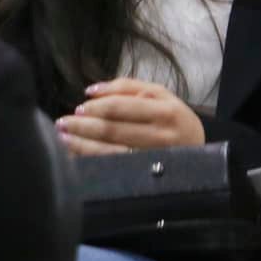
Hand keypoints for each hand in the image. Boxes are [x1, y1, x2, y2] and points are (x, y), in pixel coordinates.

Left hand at [58, 78, 207, 155]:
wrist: (198, 145)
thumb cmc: (171, 116)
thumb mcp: (158, 93)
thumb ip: (124, 86)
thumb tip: (91, 90)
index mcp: (165, 111)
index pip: (122, 107)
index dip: (96, 108)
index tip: (78, 108)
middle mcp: (162, 136)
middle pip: (114, 130)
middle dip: (83, 126)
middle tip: (62, 123)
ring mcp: (155, 158)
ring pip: (112, 152)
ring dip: (83, 145)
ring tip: (63, 138)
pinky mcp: (148, 174)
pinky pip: (115, 167)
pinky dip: (93, 160)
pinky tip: (76, 155)